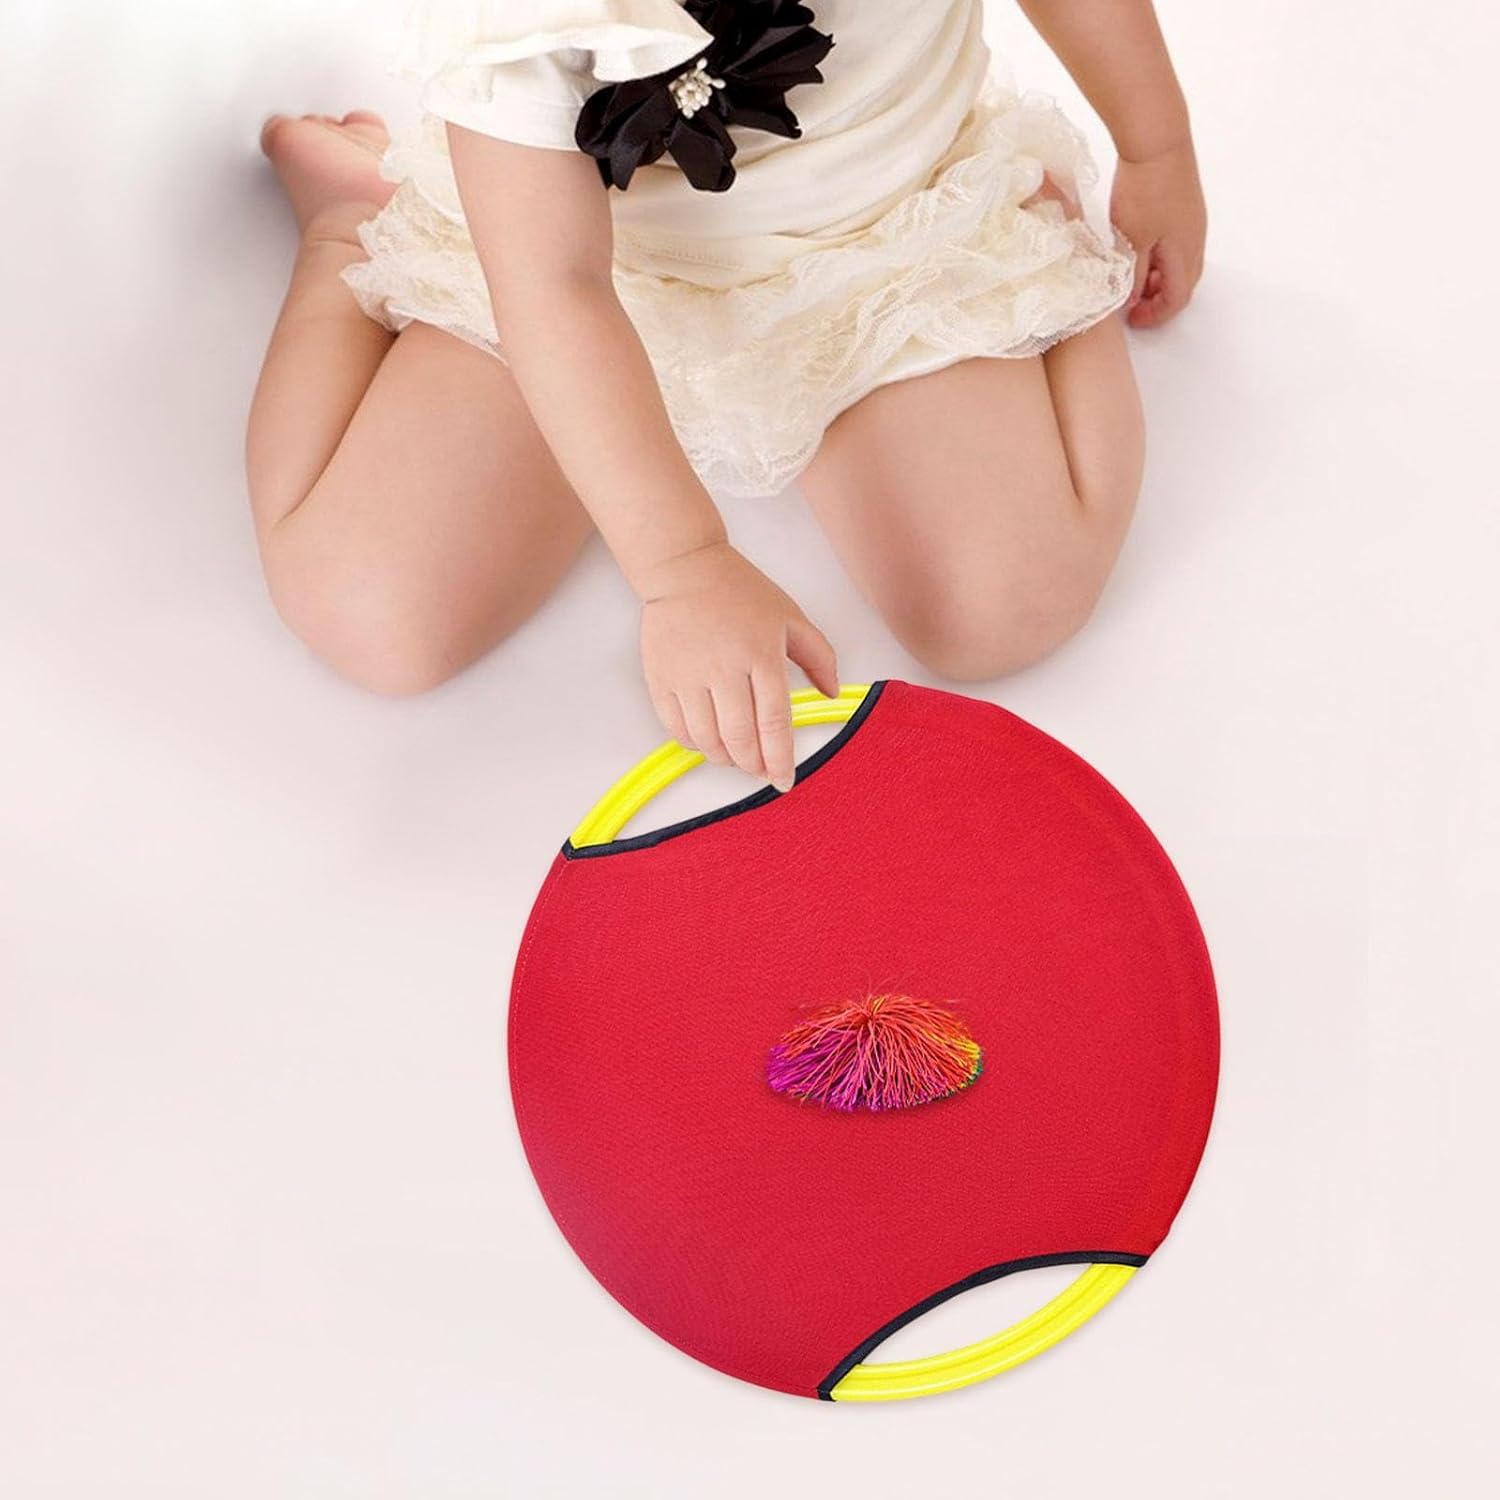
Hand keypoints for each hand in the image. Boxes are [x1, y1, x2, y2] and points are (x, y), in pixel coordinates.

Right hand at [637, 540, 840, 791]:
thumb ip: (820, 657)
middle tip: (759, 769)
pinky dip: (694, 743)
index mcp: (762, 655)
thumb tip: (833, 694)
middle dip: (753, 764)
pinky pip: (676, 728)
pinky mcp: (661, 678)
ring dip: (724, 757)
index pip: (774, 723)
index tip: (783, 781)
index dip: (780, 759)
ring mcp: (688, 676)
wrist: (685, 569)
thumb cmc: (740, 592)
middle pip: (740, 739)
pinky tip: (707, 739)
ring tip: (735, 755)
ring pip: (706, 740)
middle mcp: (724, 669)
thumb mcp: (791, 617)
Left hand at [1110, 138, 1206, 328]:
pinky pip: (1179, 244)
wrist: (1157, 141)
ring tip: (1132, 276)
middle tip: (1132, 302)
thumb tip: (1132, 300)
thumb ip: (1132, 275)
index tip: (1133, 320)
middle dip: (1158, 298)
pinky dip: (1161, 258)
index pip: (1178, 298)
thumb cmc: (1144, 190)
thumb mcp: (1132, 240)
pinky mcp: (1186, 207)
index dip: (1156, 314)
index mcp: (1185, 253)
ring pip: (1181, 264)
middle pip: (1183, 283)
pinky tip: (1140, 249)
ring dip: (1159, 278)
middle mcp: (1196, 240)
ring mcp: (1193, 222)